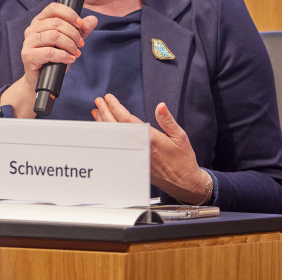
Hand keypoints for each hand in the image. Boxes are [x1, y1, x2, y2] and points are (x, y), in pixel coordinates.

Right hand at [0, 3, 96, 117]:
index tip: (80, 24)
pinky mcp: (28, 55)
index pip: (54, 8)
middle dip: (74, 34)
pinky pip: (50, 52)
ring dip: (70, 45)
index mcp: (40, 21)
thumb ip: (81, 31)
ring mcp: (28, 42)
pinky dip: (63, 55)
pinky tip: (69, 59)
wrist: (40, 79)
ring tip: (75, 52)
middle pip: (57, 23)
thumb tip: (93, 20)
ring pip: (54, 36)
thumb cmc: (53, 59)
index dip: (70, 14)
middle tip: (80, 44)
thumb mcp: (69, 41)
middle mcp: (31, 29)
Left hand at [93, 94, 210, 203]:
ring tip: (97, 112)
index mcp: (150, 138)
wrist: (184, 183)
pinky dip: (108, 136)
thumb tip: (161, 106)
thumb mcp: (180, 137)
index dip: (116, 107)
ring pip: (114, 137)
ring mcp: (133, 156)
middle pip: (116, 127)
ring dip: (104, 123)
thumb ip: (168, 121)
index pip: (127, 119)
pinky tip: (104, 130)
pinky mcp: (132, 162)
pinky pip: (116, 146)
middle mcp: (138, 147)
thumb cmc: (183, 159)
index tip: (109, 98)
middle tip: (99, 101)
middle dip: (105, 112)